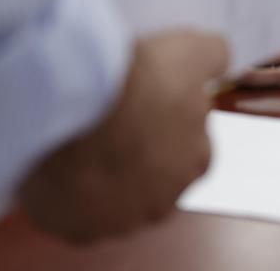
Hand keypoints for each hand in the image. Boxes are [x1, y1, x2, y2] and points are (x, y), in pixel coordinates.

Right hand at [17, 31, 228, 242]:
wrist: (77, 104)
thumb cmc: (137, 84)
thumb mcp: (191, 51)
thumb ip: (214, 55)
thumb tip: (220, 60)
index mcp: (196, 161)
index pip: (192, 151)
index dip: (168, 128)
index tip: (146, 108)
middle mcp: (162, 201)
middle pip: (153, 181)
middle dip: (135, 158)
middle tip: (111, 124)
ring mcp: (119, 220)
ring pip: (111, 203)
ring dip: (99, 178)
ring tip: (82, 141)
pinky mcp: (78, 229)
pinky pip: (73, 216)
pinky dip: (66, 195)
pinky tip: (60, 163)